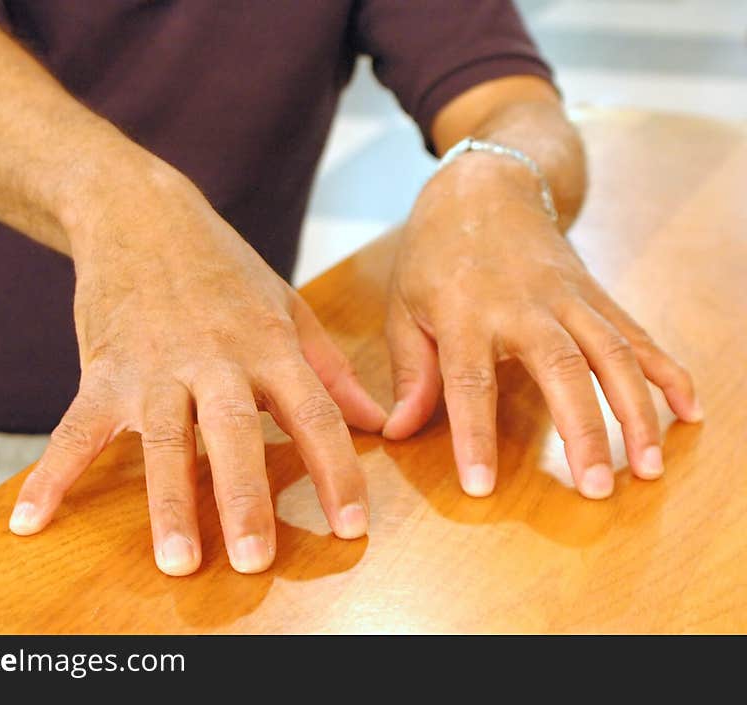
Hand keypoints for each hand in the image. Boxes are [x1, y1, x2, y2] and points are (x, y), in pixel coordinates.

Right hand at [9, 167, 385, 574]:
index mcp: (268, 345)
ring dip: (168, 502)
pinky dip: (51, 475)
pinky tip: (30, 520)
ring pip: (163, 438)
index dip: (335, 471)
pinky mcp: (102, 370)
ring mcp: (154, 366)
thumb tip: (378, 421)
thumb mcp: (288, 306)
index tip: (351, 528)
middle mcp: (214, 358)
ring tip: (177, 561)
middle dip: (244, 498)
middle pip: (234, 431)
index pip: (312, 413)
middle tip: (255, 561)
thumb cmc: (224, 268)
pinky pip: (74, 428)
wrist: (140, 214)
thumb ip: (332, 368)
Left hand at [383, 156, 700, 498]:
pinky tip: (688, 410)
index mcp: (465, 311)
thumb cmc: (435, 253)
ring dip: (636, 410)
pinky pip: (637, 333)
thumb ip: (410, 371)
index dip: (475, 435)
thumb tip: (399, 432)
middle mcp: (523, 304)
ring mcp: (568, 296)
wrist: (486, 186)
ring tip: (648, 467)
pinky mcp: (596, 292)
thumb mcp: (403, 306)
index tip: (481, 486)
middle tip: (595, 489)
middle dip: (583, 431)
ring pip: (612, 353)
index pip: (470, 381)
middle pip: (561, 368)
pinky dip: (666, 370)